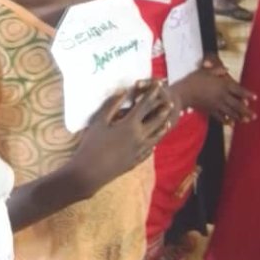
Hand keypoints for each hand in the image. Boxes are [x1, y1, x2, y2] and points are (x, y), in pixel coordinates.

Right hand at [69, 81, 173, 197]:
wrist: (89, 173)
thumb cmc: (92, 144)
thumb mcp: (100, 121)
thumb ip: (112, 104)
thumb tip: (123, 91)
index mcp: (130, 124)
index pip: (144, 105)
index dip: (151, 94)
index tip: (158, 85)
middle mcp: (139, 137)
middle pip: (155, 121)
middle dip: (163, 111)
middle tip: (170, 104)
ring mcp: (139, 151)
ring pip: (155, 137)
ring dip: (162, 128)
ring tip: (167, 123)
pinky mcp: (135, 161)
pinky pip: (149, 151)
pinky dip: (153, 144)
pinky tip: (153, 144)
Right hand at [180, 67, 256, 123]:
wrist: (184, 92)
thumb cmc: (195, 79)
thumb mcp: (207, 71)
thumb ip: (218, 70)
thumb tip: (226, 69)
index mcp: (223, 85)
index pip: (238, 90)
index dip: (247, 94)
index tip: (255, 98)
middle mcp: (222, 96)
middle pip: (237, 104)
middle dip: (246, 111)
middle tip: (255, 116)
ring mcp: (216, 105)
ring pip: (230, 112)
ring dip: (239, 117)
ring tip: (247, 121)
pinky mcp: (210, 111)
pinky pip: (220, 117)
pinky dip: (226, 120)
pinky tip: (231, 124)